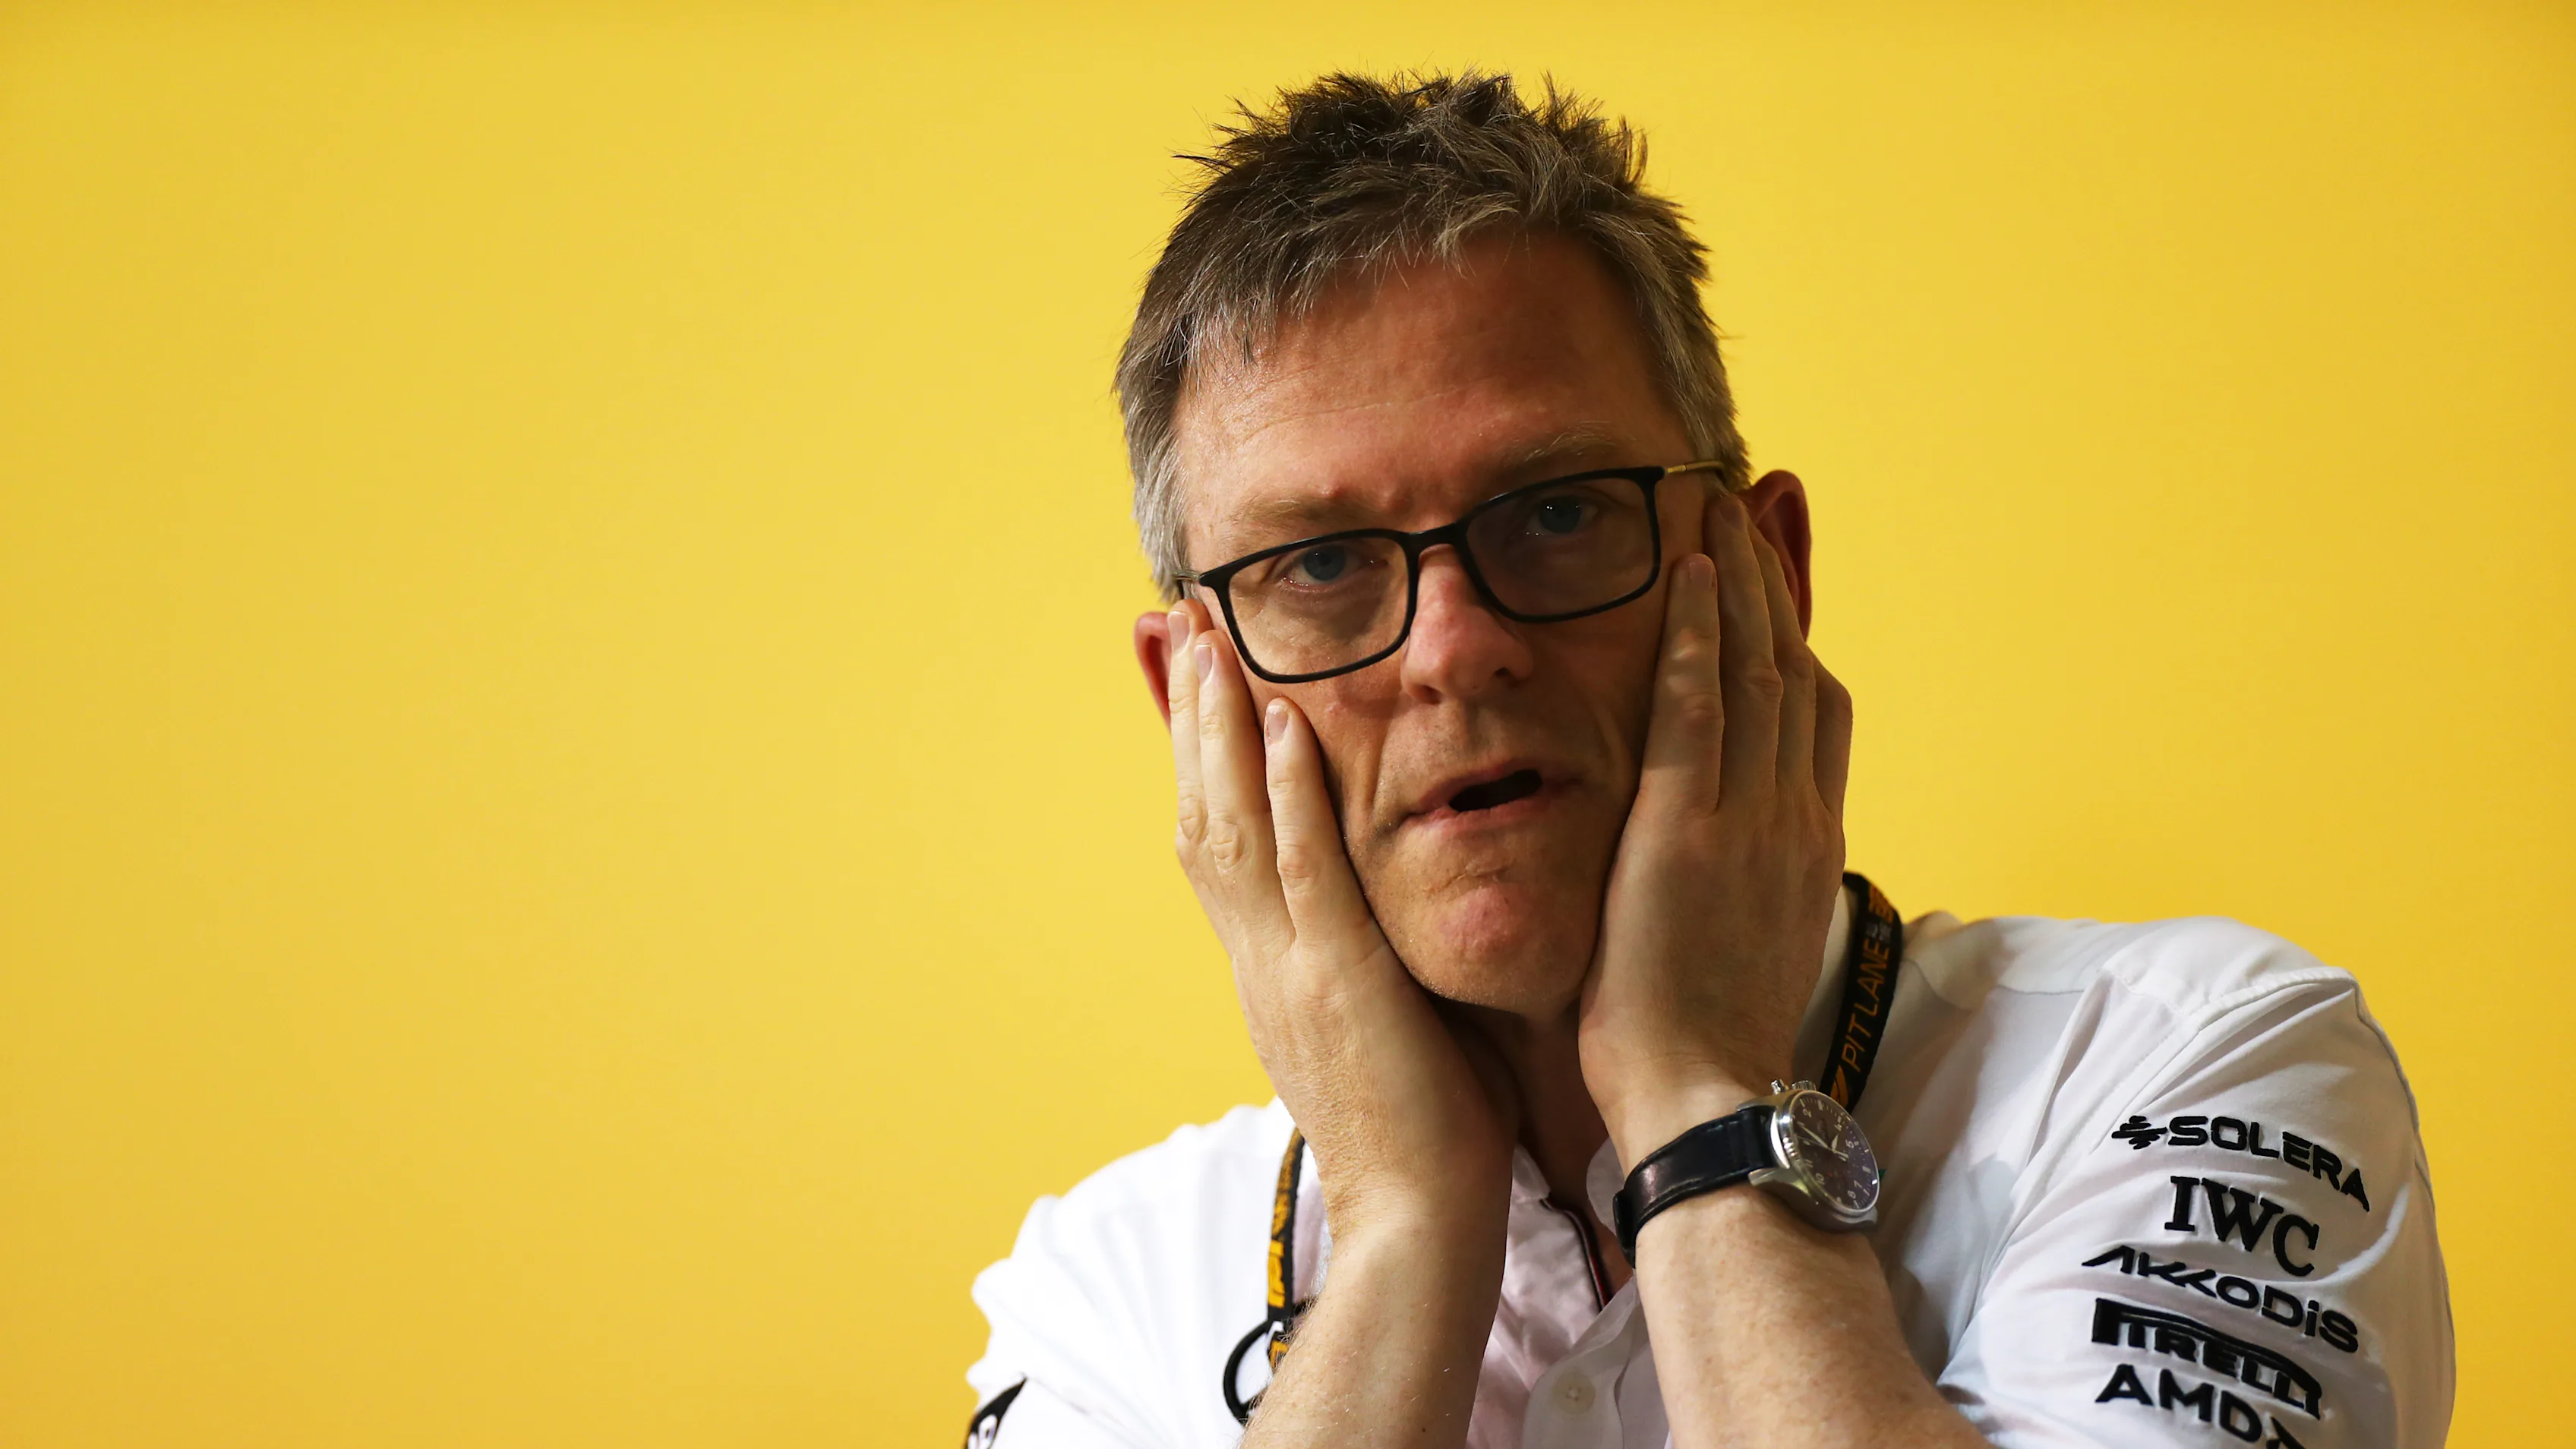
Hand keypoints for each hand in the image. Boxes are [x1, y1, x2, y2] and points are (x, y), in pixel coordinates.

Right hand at [1163, 602, 1519, 1239]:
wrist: (1415, 1217)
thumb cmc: (1420, 1126)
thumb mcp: (1374, 1018)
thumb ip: (1359, 955)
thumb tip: (1368, 911)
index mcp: (1269, 965)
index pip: (1216, 838)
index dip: (1195, 755)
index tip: (1186, 674)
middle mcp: (1258, 957)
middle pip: (1201, 811)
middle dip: (1187, 714)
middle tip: (1171, 621)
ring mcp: (1288, 966)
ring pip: (1231, 825)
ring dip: (1216, 727)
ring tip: (1209, 640)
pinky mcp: (1336, 979)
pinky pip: (1302, 870)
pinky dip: (1284, 794)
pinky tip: (1279, 725)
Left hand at [1577, 492, 1854, 1166]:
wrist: (1706, 1102)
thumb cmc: (1703, 1043)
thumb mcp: (1740, 944)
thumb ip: (1739, 883)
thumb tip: (1728, 859)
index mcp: (1804, 845)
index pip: (1815, 713)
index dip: (1799, 632)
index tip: (1778, 573)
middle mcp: (1792, 816)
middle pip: (1796, 666)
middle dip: (1775, 577)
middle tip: (1755, 497)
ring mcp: (1747, 818)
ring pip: (1757, 668)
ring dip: (1737, 578)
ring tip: (1714, 502)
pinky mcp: (1688, 829)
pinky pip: (1699, 708)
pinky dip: (1698, 633)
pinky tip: (1687, 572)